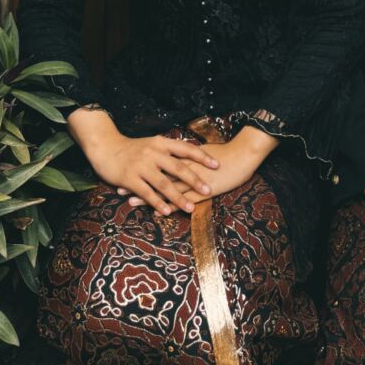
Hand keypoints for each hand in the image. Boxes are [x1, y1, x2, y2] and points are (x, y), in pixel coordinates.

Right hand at [68, 110, 218, 215]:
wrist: (106, 147)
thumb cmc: (132, 148)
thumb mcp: (152, 143)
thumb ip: (168, 149)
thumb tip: (191, 153)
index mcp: (161, 143)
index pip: (186, 149)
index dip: (202, 157)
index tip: (217, 164)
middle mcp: (153, 153)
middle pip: (178, 167)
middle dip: (195, 180)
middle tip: (209, 189)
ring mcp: (141, 166)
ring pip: (163, 183)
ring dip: (178, 197)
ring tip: (190, 208)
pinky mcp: (130, 178)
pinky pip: (146, 192)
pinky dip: (157, 203)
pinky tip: (166, 212)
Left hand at [119, 126, 275, 209]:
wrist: (244, 154)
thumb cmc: (227, 153)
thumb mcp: (205, 152)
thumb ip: (191, 156)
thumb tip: (179, 155)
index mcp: (185, 157)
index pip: (158, 163)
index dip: (141, 168)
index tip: (125, 172)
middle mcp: (185, 167)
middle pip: (156, 176)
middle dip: (138, 182)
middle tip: (120, 188)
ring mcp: (194, 179)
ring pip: (165, 189)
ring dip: (147, 196)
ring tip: (130, 202)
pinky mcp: (204, 190)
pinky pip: (183, 199)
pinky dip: (169, 205)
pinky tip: (157, 212)